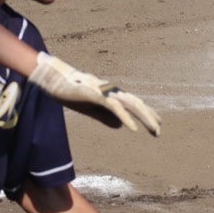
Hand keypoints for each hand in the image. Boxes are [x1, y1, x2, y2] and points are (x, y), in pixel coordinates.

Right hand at [29, 53, 161, 135]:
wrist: (55, 81)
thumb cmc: (72, 93)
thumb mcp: (91, 108)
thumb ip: (105, 116)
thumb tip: (120, 125)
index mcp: (112, 93)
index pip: (134, 103)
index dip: (147, 112)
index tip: (157, 123)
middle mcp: (113, 91)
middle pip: (136, 103)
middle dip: (150, 116)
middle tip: (159, 131)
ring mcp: (106, 92)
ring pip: (131, 104)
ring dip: (144, 117)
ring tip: (154, 130)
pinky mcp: (97, 95)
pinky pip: (115, 108)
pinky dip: (126, 117)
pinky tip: (133, 128)